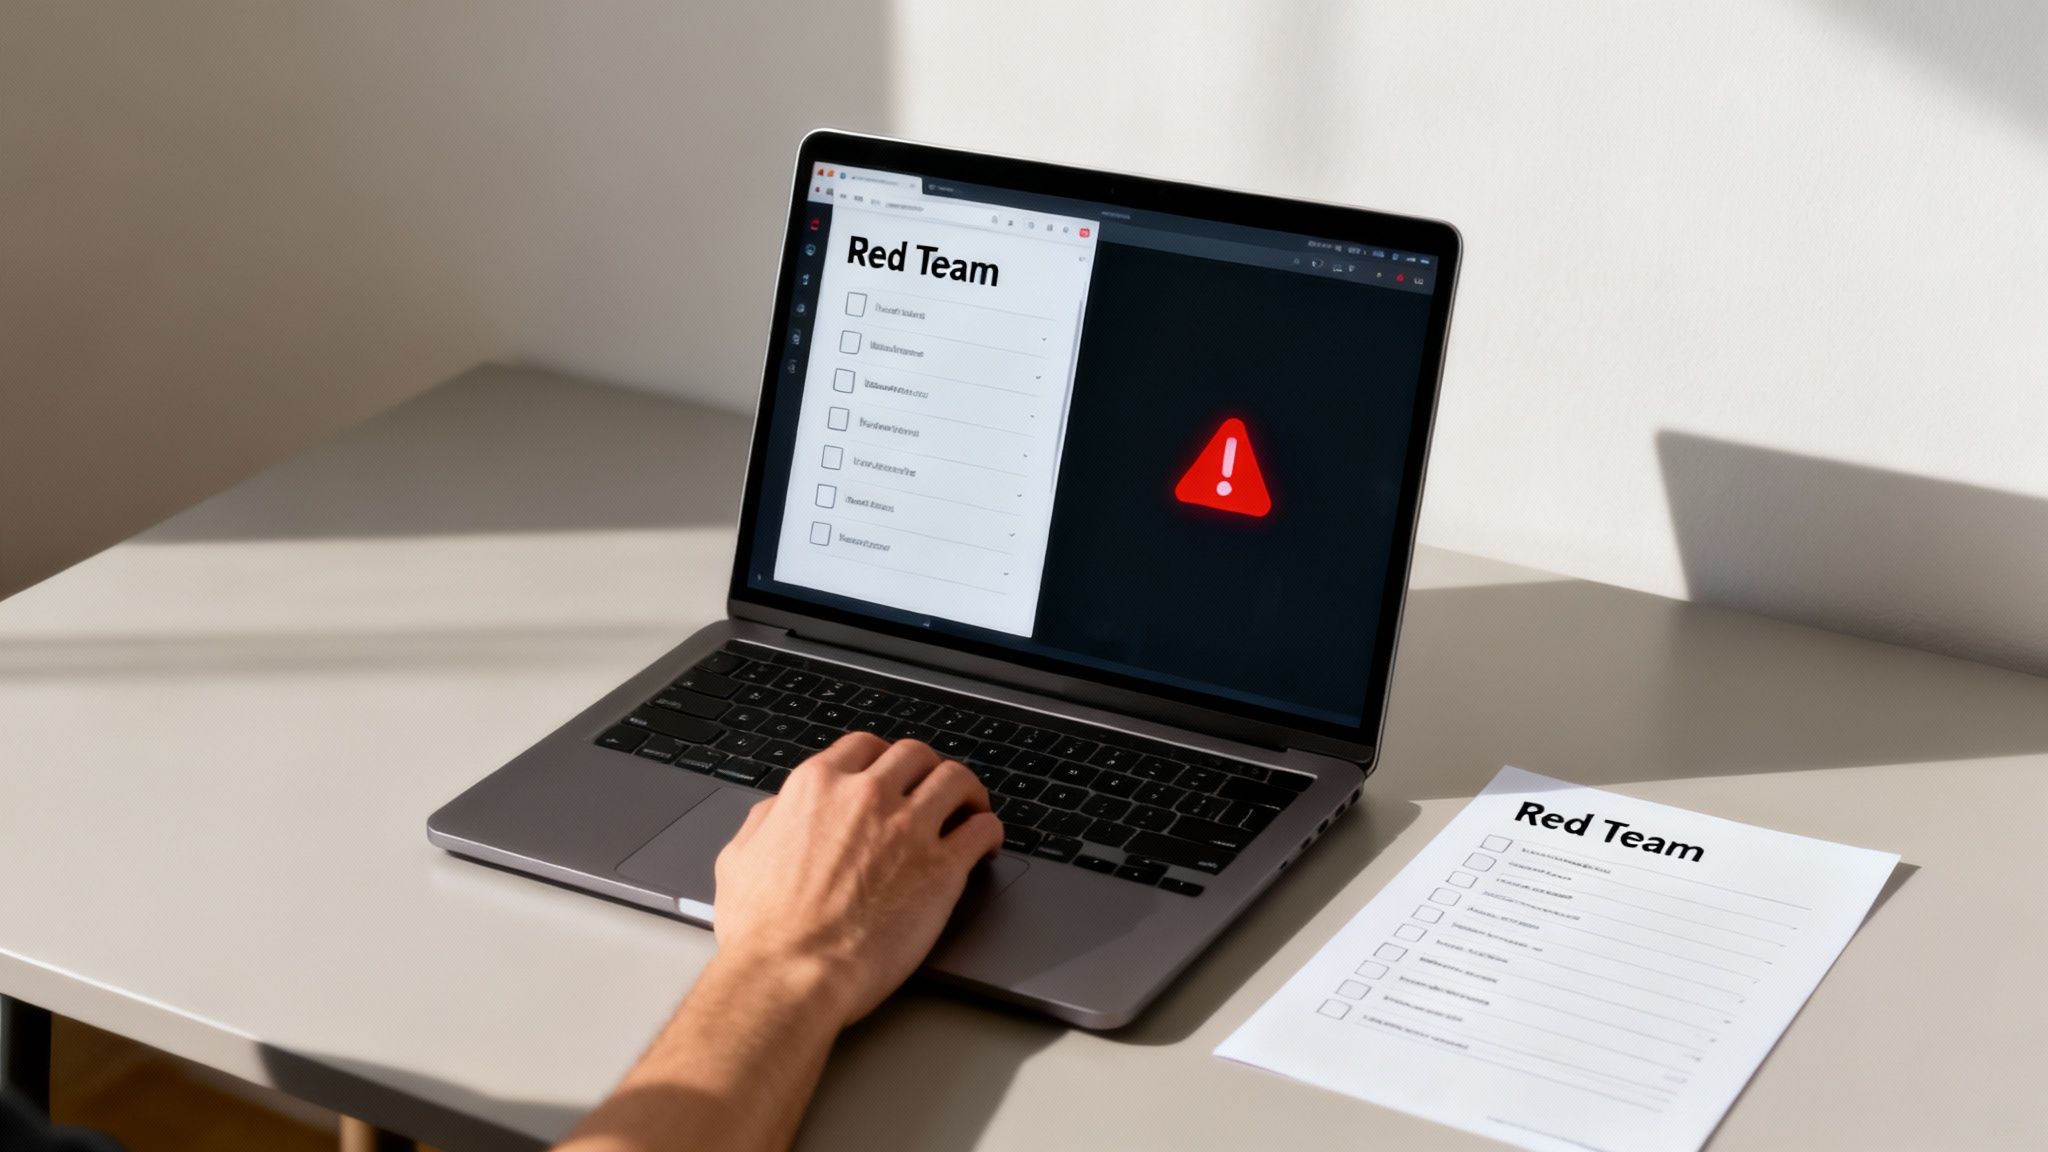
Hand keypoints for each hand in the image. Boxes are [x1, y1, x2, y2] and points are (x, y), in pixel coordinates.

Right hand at [710, 733, 1003, 1027]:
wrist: (790, 974)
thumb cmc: (760, 931)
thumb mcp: (740, 857)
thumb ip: (766, 822)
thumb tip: (779, 810)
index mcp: (817, 787)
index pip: (865, 747)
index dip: (883, 759)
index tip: (893, 774)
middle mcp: (867, 796)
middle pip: (915, 755)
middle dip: (926, 770)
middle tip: (933, 789)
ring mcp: (908, 828)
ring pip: (956, 779)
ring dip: (967, 790)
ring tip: (970, 808)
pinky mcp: (941, 868)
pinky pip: (981, 829)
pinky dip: (988, 830)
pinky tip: (986, 842)